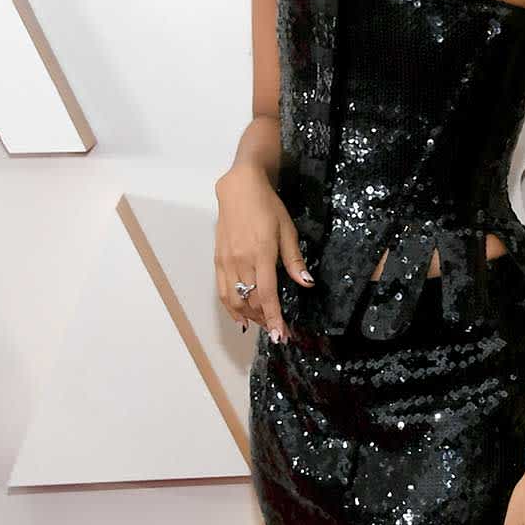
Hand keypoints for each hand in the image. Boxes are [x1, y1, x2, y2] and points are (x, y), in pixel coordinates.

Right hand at [213, 164, 312, 341]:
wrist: (239, 189)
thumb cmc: (268, 207)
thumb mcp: (287, 230)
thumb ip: (294, 259)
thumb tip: (306, 283)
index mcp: (261, 254)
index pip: (268, 295)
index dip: (274, 318)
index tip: (280, 335)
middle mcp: (241, 261)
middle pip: (251, 301)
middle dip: (263, 321)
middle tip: (276, 331)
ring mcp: (226, 262)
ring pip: (235, 300)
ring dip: (248, 317)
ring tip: (260, 325)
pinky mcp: (218, 260)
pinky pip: (222, 290)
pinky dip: (230, 307)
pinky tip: (239, 317)